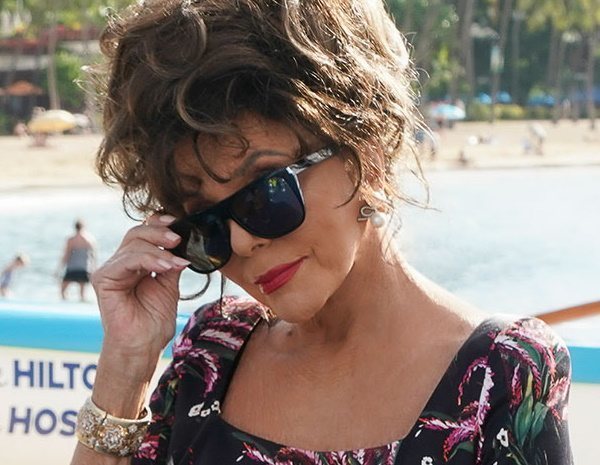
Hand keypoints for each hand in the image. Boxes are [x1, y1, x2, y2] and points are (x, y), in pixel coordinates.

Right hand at [91, 214, 189, 362]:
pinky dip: (150, 259)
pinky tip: (166, 267)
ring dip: (160, 250)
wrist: (142, 347)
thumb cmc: (153, 321)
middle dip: (160, 233)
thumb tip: (183, 243)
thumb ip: (171, 263)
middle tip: (179, 239)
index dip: (159, 223)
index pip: (143, 232)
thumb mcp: (169, 285)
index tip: (180, 223)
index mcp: (134, 262)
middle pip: (137, 233)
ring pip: (134, 244)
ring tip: (177, 261)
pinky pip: (127, 260)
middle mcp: (120, 263)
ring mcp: (110, 270)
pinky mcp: (103, 279)